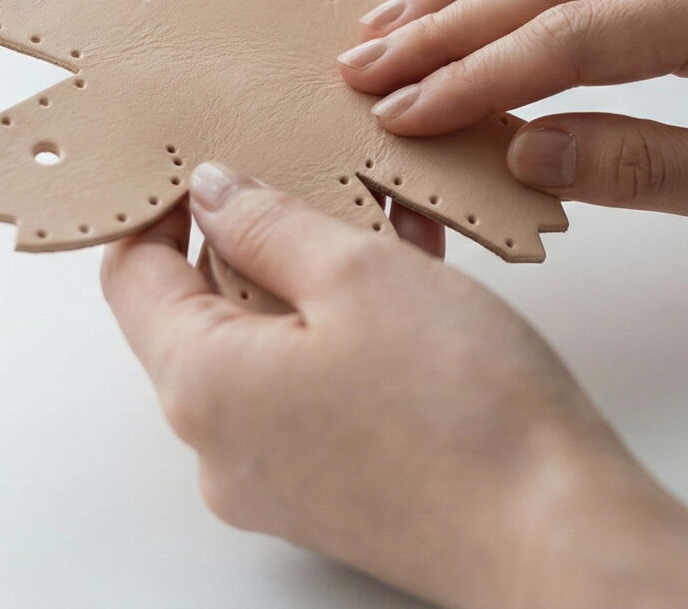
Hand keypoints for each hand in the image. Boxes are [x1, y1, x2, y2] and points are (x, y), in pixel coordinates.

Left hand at [101, 163, 687, 608]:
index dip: (157, 202)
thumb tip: (212, 191)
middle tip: (310, 167)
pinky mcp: (332, 495)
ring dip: (312, 277)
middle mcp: (219, 446)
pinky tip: (411, 281)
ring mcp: (275, 480)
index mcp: (200, 386)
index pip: (132, 275)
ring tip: (383, 217)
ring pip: (266, 348)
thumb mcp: (358, 273)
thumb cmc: (462, 412)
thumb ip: (268, 222)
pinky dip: (345, 332)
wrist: (556, 537)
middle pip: (200, 311)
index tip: (198, 149)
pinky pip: (311, 391)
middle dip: (252, 233)